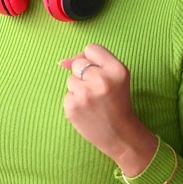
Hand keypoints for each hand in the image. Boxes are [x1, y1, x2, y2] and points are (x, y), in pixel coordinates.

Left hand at [60, 43, 159, 176]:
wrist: (120, 135)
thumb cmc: (117, 103)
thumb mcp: (116, 78)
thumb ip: (93, 63)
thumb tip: (62, 62)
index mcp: (117, 70)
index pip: (91, 48)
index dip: (92, 60)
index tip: (99, 73)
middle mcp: (101, 80)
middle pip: (78, 63)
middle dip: (83, 74)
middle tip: (97, 90)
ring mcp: (85, 94)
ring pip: (70, 79)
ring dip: (78, 88)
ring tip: (93, 101)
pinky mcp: (73, 107)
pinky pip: (67, 95)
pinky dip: (74, 102)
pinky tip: (87, 110)